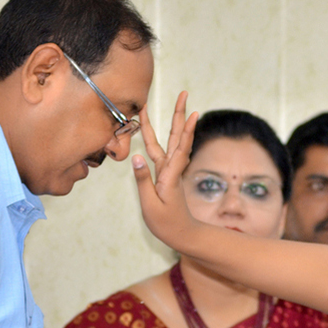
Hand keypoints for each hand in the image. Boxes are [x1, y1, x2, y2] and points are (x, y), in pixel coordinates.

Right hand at [132, 92, 198, 247]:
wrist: (183, 235)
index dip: (185, 129)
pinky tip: (169, 129)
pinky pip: (166, 151)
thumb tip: (136, 156)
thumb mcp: (151, 205)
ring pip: (172, 141)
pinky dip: (167, 137)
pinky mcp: (167, 174)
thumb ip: (143, 180)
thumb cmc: (166, 224)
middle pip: (176, 136)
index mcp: (170, 175)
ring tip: (178, 104)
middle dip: (179, 114)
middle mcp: (172, 168)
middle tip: (184, 93)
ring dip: (174, 121)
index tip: (192, 111)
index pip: (179, 148)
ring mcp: (171, 170)